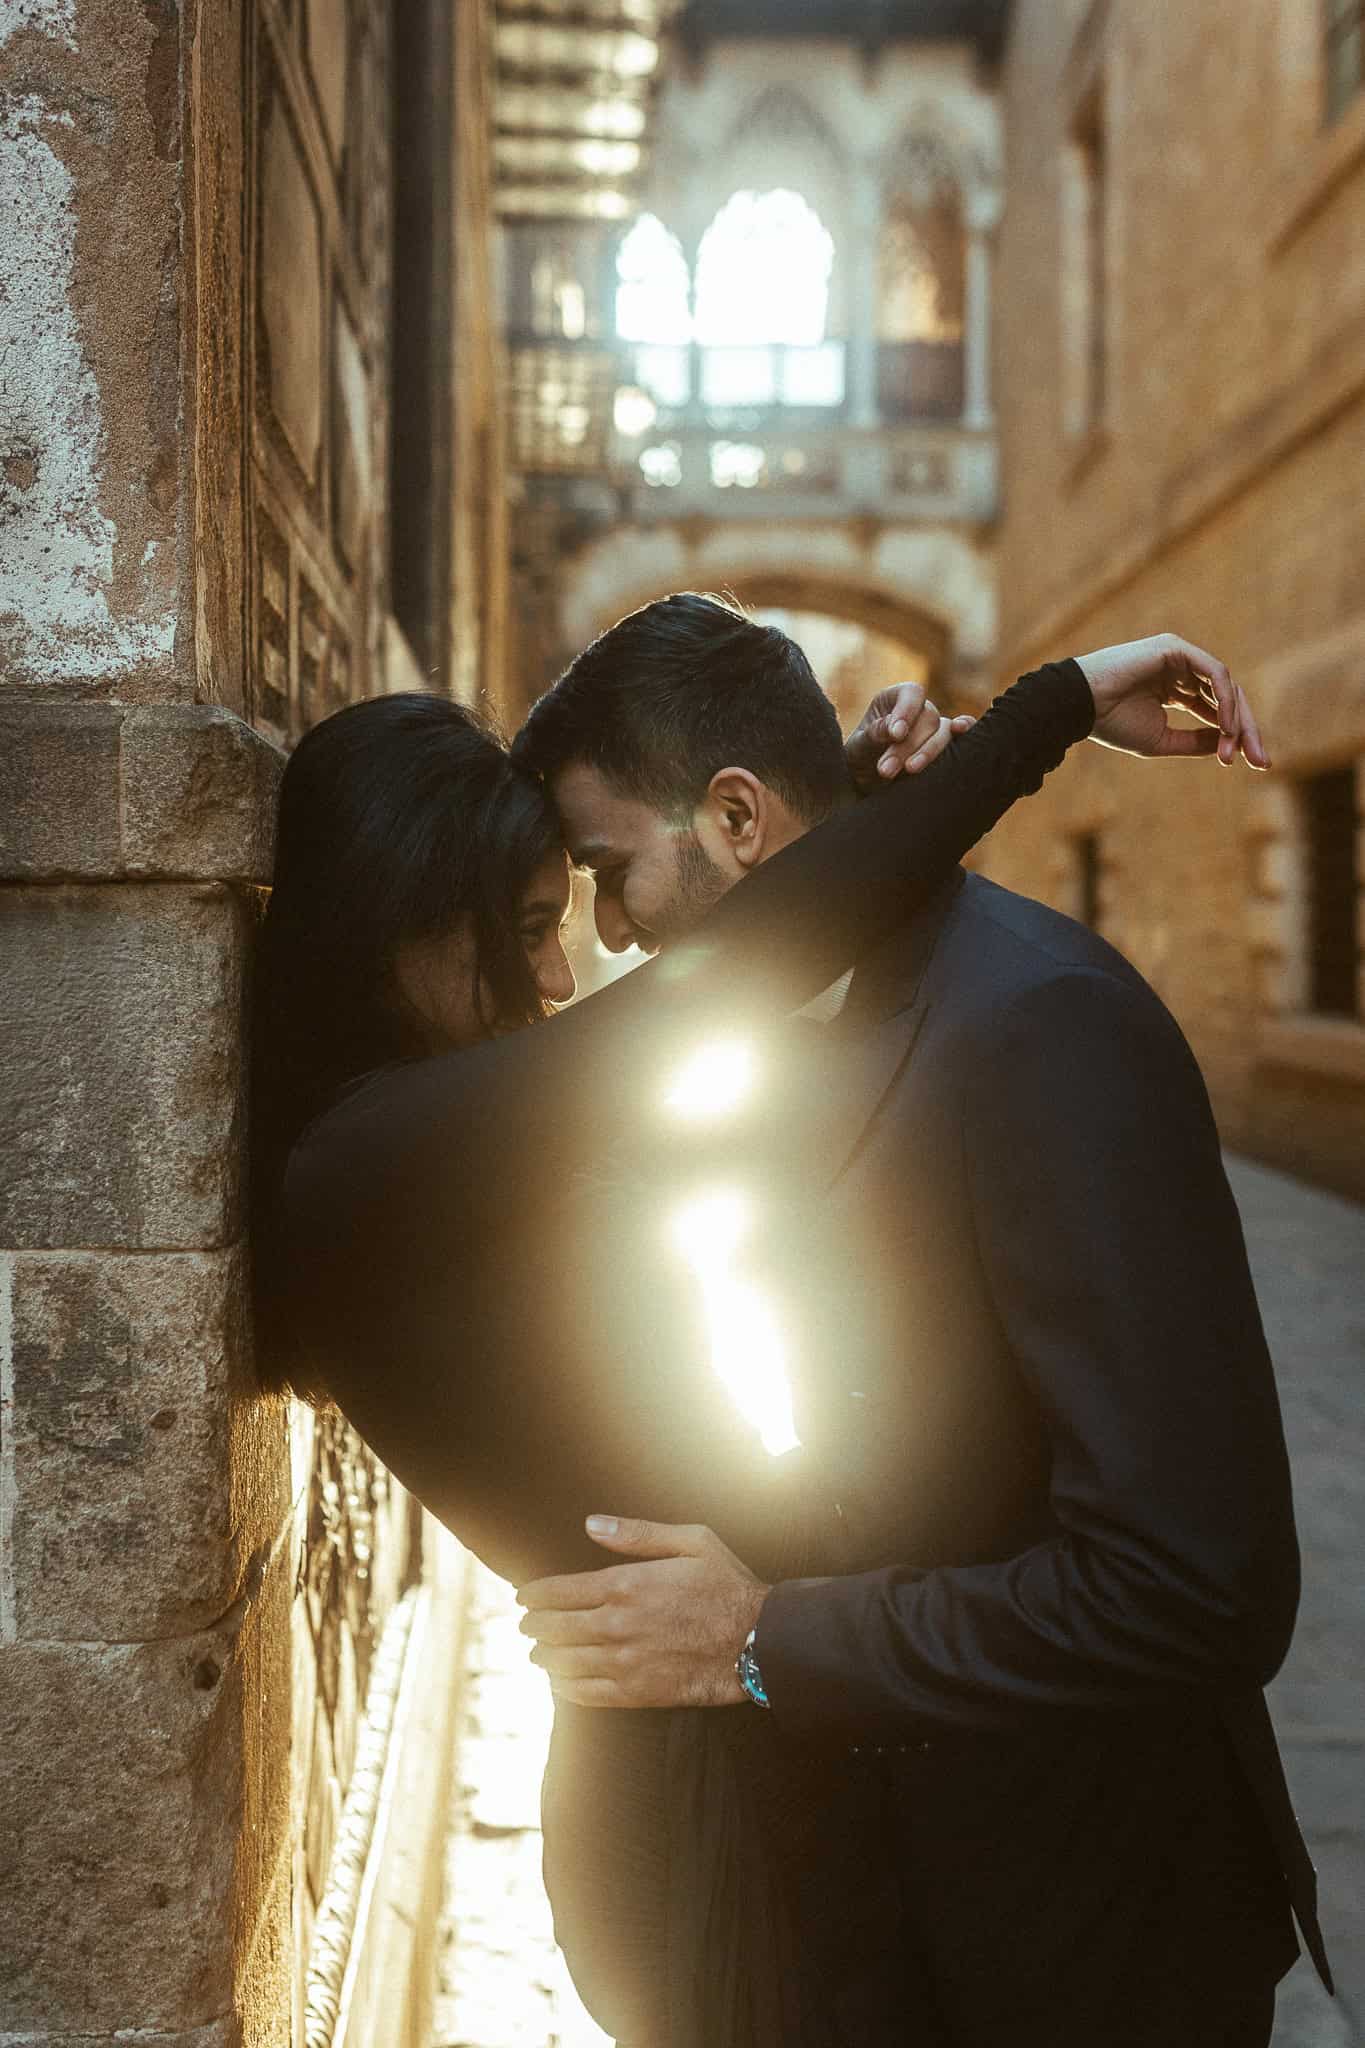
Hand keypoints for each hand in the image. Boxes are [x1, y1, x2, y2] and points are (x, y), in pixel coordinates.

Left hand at [516, 1516, 769, 1709]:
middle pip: (553, 1628)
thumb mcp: (691, 1540)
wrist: (757, 1641)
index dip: (532, 1595)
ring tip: (538, 1653)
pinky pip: (585, 1695)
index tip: (522, 1597)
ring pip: (563, 1663)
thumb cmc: (726, 1585)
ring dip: (544, 1658)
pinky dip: (564, 1689)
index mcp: (625, 1584)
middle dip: (532, 1626)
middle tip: (524, 1625)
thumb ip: (637, 1534)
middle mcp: (617, 1625)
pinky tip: (560, 1683)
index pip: (557, 1592)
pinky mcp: (636, 1693)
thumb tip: (591, 1524)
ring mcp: (624, 1662)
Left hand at [845, 680, 975, 791]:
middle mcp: (919, 710)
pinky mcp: (947, 749)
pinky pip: (962, 739)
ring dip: (927, 753)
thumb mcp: (858, 747)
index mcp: (894, 699)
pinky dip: (966, 735)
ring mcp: (935, 729)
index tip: (895, 734)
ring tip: (907, 772)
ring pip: (943, 732)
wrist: (865, 786)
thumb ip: (874, 734)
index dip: (907, 710)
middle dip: (908, 745)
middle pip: (928, 718)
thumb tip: (895, 729)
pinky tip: (961, 732)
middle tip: (885, 769)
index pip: (912, 693)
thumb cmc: (858, 761)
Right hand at [1076, 634, 1268, 767]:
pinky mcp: (1176, 648)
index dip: (1234, 736)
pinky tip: (1227, 726)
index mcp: (1174, 689)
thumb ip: (1196, 741)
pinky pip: (1215, 673)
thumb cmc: (1112, 724)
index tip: (1251, 764)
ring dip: (1237, 719)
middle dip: (1247, 730)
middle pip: (1228, 698)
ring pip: (1227, 685)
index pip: (1216, 710)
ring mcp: (1180, 656)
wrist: (1080, 707)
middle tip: (1262, 761)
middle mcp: (1181, 670)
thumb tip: (1229, 744)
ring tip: (1237, 748)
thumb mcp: (1162, 740)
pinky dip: (1225, 699)